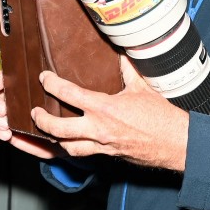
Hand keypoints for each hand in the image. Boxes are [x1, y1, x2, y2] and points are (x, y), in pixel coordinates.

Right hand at [0, 71, 65, 159]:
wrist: (57, 139)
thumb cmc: (57, 115)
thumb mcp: (55, 98)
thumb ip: (48, 87)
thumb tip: (45, 76)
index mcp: (18, 86)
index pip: (1, 77)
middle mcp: (8, 98)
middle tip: (3, 111)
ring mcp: (3, 114)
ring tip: (6, 125)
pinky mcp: (2, 130)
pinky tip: (6, 134)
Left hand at [33, 56, 189, 170]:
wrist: (174, 142)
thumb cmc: (161, 116)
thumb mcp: (142, 88)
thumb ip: (128, 70)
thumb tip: (122, 55)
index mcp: (105, 108)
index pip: (69, 94)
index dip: (52, 84)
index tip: (44, 78)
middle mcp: (99, 129)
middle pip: (58, 129)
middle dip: (41, 120)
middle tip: (35, 112)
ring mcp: (102, 145)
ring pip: (67, 147)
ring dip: (53, 139)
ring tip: (45, 131)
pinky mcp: (108, 154)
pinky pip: (83, 154)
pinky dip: (71, 148)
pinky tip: (67, 144)